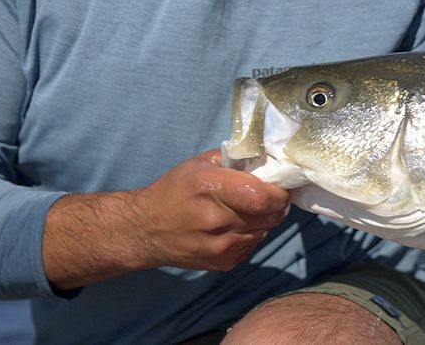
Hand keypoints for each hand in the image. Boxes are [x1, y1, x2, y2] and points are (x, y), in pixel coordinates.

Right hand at [127, 149, 292, 270]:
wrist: (145, 230)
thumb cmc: (175, 190)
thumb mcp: (201, 163)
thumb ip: (237, 160)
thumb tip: (269, 161)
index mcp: (211, 188)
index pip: (263, 197)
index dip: (278, 192)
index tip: (277, 185)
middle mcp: (217, 221)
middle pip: (271, 216)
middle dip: (275, 204)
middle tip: (266, 196)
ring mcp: (221, 247)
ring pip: (265, 231)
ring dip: (263, 220)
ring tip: (245, 210)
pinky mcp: (223, 263)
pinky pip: (253, 245)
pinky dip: (252, 234)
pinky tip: (234, 226)